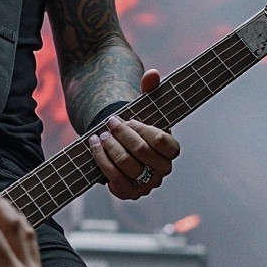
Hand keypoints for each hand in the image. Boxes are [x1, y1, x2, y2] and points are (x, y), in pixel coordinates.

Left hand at [88, 70, 179, 200]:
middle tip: (108, 123)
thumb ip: (150, 90)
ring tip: (99, 135)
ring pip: (127, 165)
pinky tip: (94, 146)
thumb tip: (152, 73)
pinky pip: (114, 179)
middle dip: (121, 135)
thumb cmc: (136, 127)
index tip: (127, 119)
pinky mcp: (130, 193)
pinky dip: (101, 161)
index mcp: (172, 150)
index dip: (140, 129)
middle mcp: (164, 170)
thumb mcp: (144, 107)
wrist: (122, 148)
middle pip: (141, 152)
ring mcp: (148, 184)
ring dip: (110, 148)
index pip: (161, 140)